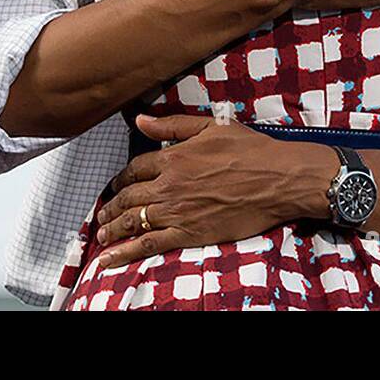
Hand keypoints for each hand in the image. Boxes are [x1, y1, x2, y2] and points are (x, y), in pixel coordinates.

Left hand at [92, 114, 336, 268]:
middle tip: (102, 213)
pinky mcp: (189, 234)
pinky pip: (150, 245)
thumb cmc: (251, 150)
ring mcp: (177, 212)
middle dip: (111, 206)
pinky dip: (126, 252)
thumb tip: (141, 120)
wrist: (278, 179)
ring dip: (112, 229)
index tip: (117, 184)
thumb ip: (172, 126)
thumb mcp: (211, 127)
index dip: (122, 178)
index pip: (135, 169)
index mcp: (173, 158)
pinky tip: (111, 259)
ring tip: (101, 235)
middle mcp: (169, 185)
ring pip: (133, 222)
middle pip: (129, 197)